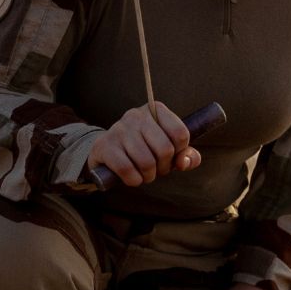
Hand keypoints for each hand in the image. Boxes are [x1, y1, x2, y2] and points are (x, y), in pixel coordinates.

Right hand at [85, 102, 199, 187]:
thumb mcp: (168, 149)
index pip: (180, 133)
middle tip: (157, 170)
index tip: (172, 156)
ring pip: (146, 162)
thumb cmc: (144, 149)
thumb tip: (184, 162)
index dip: (180, 152)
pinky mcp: (105, 145)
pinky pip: (126, 169)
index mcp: (155, 110)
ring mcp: (119, 129)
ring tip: (144, 174)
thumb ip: (185, 155)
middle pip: (165, 149)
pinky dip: (134, 180)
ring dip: (149, 176)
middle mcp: (136, 115)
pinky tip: (132, 178)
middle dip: (164, 168)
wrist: (107, 152)